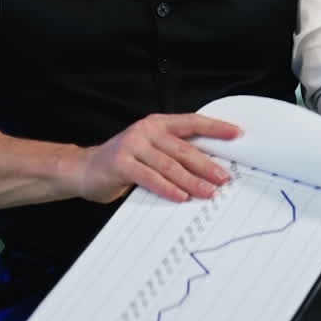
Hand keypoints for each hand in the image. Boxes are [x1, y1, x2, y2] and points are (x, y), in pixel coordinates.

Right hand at [71, 113, 240, 203]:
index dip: (215, 127)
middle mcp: (146, 130)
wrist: (83, 170)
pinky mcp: (121, 163)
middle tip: (224, 178)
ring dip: (192, 180)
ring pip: (169, 165)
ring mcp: (132, 144)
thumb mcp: (149, 151)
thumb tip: (210, 169)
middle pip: (184, 148)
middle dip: (207, 164)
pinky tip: (181, 197)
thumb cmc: (123, 163)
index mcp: (157, 123)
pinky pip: (150, 177)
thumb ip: (173, 154)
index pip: (192, 122)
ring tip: (209, 192)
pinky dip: (167, 188)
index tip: (237, 133)